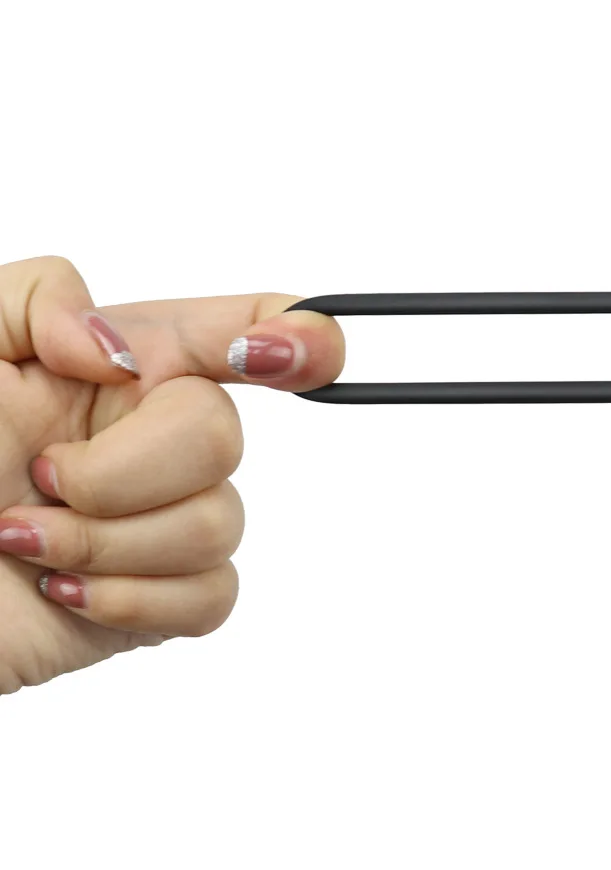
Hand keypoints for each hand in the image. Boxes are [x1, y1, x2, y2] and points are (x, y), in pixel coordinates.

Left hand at [0, 256, 343, 693]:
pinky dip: (136, 598)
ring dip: (108, 541)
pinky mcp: (153, 599)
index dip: (291, 332)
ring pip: (221, 521)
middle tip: (37, 480)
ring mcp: (155, 522)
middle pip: (224, 437)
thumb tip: (126, 355)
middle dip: (126, 470)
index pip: (228, 332)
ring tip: (23, 543)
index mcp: (110, 371)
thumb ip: (36, 296)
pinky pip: (213, 594)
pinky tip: (64, 590)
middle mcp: (145, 440)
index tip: (296, 350)